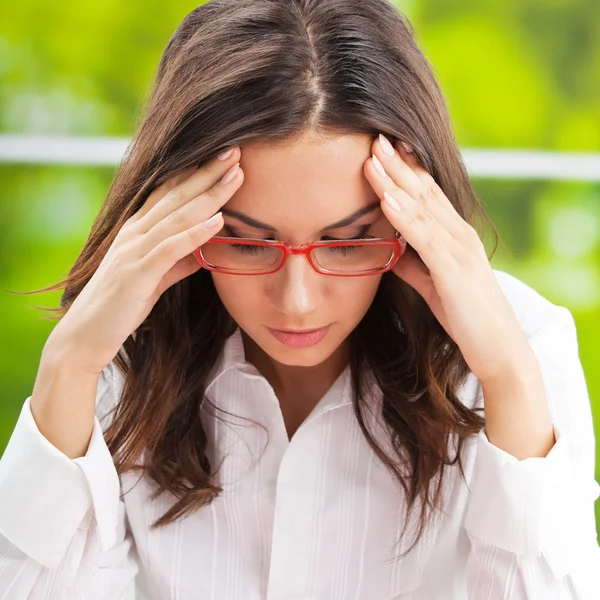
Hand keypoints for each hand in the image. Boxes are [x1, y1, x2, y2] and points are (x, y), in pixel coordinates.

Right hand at [49, 149, 243, 375]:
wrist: (86, 335)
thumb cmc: (121, 305)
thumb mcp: (155, 277)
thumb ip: (177, 261)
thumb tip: (203, 250)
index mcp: (138, 230)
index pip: (170, 193)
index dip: (197, 173)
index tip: (226, 158)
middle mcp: (135, 232)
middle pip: (177, 195)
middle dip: (208, 172)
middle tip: (236, 150)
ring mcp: (134, 250)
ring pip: (177, 215)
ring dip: (209, 194)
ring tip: (236, 175)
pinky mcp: (137, 272)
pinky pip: (170, 247)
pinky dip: (195, 232)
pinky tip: (218, 220)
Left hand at [363, 134, 532, 383]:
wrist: (498, 349)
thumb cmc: (465, 315)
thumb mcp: (433, 283)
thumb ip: (414, 263)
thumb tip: (391, 251)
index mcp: (454, 235)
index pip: (426, 194)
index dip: (405, 170)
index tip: (381, 149)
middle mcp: (459, 234)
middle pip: (424, 190)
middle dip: (397, 164)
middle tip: (374, 136)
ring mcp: (459, 250)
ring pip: (423, 207)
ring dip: (396, 181)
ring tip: (373, 156)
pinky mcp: (454, 271)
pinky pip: (425, 238)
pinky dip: (404, 217)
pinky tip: (386, 199)